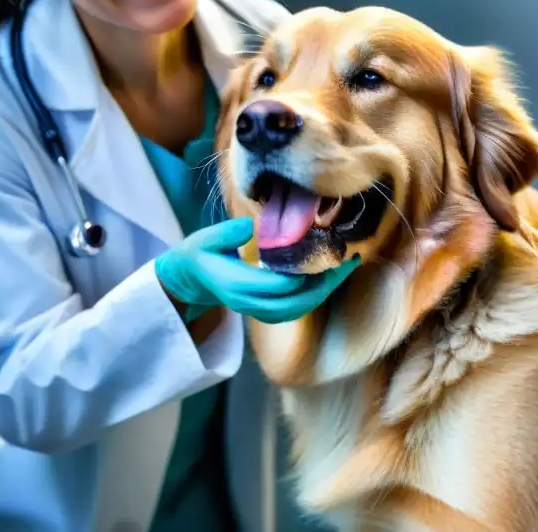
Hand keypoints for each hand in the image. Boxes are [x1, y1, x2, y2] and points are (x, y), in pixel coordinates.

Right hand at [154, 218, 358, 323]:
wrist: (190, 280)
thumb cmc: (199, 254)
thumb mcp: (206, 239)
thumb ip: (228, 233)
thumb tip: (255, 226)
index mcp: (236, 286)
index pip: (280, 285)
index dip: (306, 272)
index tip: (325, 250)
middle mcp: (249, 304)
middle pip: (297, 301)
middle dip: (325, 282)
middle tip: (348, 259)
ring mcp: (257, 311)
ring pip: (299, 308)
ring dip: (324, 290)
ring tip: (345, 267)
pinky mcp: (265, 312)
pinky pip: (296, 309)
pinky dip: (315, 294)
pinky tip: (329, 276)